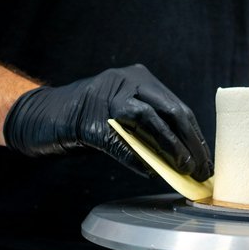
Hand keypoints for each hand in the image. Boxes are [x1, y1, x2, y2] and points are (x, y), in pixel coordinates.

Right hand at [3, 65, 212, 180]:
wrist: (41, 116)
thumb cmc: (86, 121)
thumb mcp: (122, 121)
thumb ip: (147, 133)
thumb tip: (178, 161)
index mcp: (138, 79)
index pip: (177, 107)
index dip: (195, 136)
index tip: (206, 159)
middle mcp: (126, 81)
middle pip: (171, 110)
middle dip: (190, 143)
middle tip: (201, 169)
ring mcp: (107, 97)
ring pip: (150, 119)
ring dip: (170, 147)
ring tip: (183, 168)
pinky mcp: (90, 120)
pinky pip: (121, 140)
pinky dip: (137, 157)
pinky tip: (149, 170)